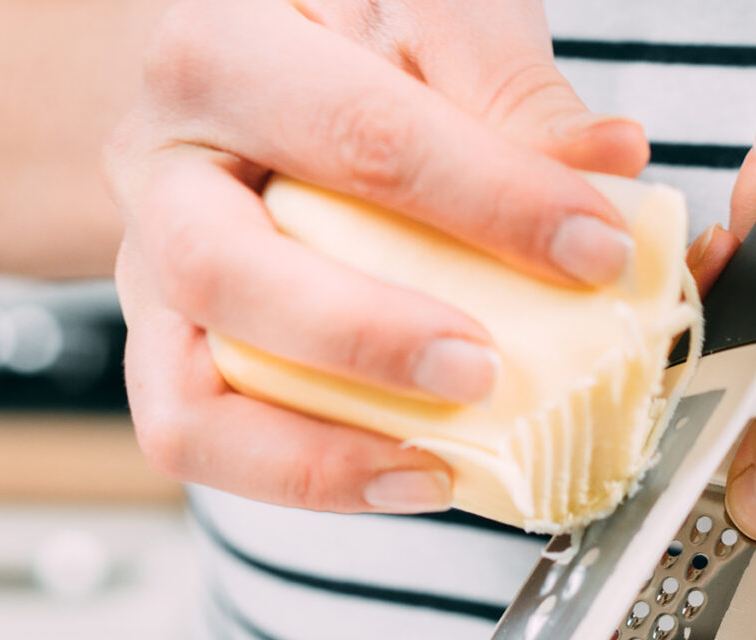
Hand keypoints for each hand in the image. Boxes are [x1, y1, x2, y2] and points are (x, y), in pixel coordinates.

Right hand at [104, 0, 648, 513]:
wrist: (270, 54)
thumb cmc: (350, 23)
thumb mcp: (435, 15)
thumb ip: (510, 87)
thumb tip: (605, 166)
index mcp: (218, 53)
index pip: (359, 137)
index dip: (489, 201)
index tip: (595, 250)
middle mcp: (157, 169)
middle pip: (224, 273)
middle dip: (362, 339)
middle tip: (482, 368)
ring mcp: (150, 273)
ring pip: (180, 399)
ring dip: (312, 450)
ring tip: (434, 463)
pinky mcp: (170, 349)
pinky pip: (203, 441)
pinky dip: (305, 476)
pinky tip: (411, 474)